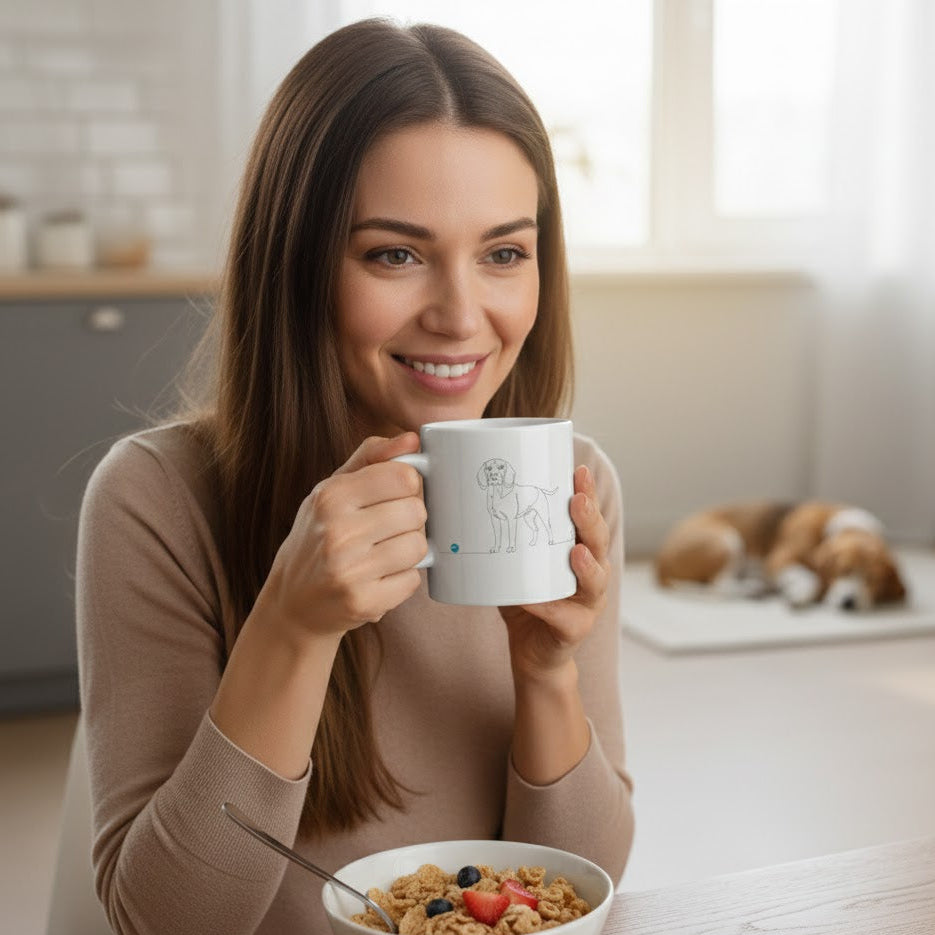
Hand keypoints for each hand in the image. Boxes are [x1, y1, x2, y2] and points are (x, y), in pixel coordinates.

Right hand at [260, 432, 427, 639]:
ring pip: (419, 547)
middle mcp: (338, 532)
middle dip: (409, 520)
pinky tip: (379, 578)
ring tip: (383, 554)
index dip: (408, 487)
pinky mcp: (364, 602)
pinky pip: (413, 580)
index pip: (404, 477)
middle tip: (387, 530)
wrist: (293, 603)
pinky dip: (403, 579)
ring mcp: (350, 571)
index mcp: (331, 497)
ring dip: (408, 551)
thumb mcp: (333, 490)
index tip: (395, 496)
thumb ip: (371, 458)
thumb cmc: (318, 538)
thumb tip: (411, 439)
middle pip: (416, 511)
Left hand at [499, 464, 610, 681]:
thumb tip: (475, 498)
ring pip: (595, 580)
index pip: (587, 518)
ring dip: (586, 565)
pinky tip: (536, 600)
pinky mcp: (574, 630)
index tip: (578, 471)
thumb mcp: (519, 563)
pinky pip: (563, 618)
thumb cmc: (527, 599)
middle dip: (590, 520)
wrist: (532, 652)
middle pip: (598, 542)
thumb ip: (510, 537)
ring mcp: (587, 603)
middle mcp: (592, 574)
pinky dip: (548, 608)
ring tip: (576, 550)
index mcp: (581, 551)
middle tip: (577, 501)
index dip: (587, 494)